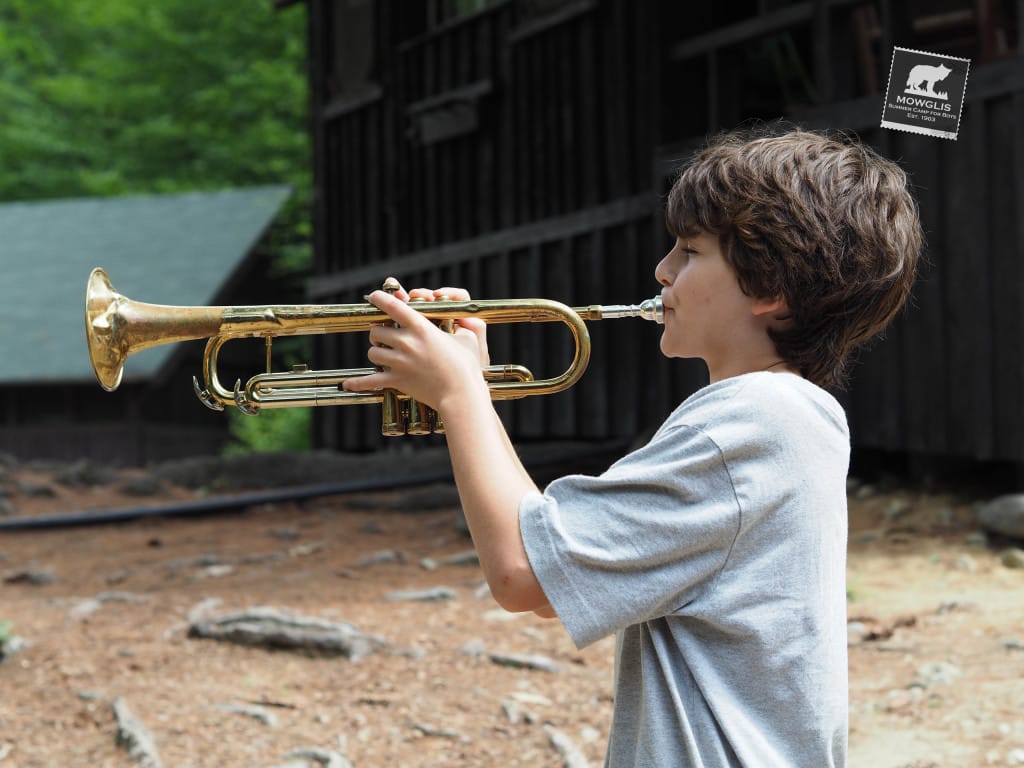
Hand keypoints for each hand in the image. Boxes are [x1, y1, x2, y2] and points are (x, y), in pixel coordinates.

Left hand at [342, 281, 486, 410]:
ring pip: (373, 352)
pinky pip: (370, 380)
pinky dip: (358, 383)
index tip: (374, 297)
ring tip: (383, 353)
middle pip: (378, 331)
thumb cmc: (466, 366)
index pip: (393, 306)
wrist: (461, 393)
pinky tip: (348, 384)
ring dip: (376, 351)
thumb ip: (459, 325)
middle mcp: (406, 342)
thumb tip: (461, 320)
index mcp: (421, 328)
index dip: (380, 299)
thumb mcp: (466, 338)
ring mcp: (399, 362)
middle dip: (379, 332)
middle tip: (384, 335)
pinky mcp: (397, 380)